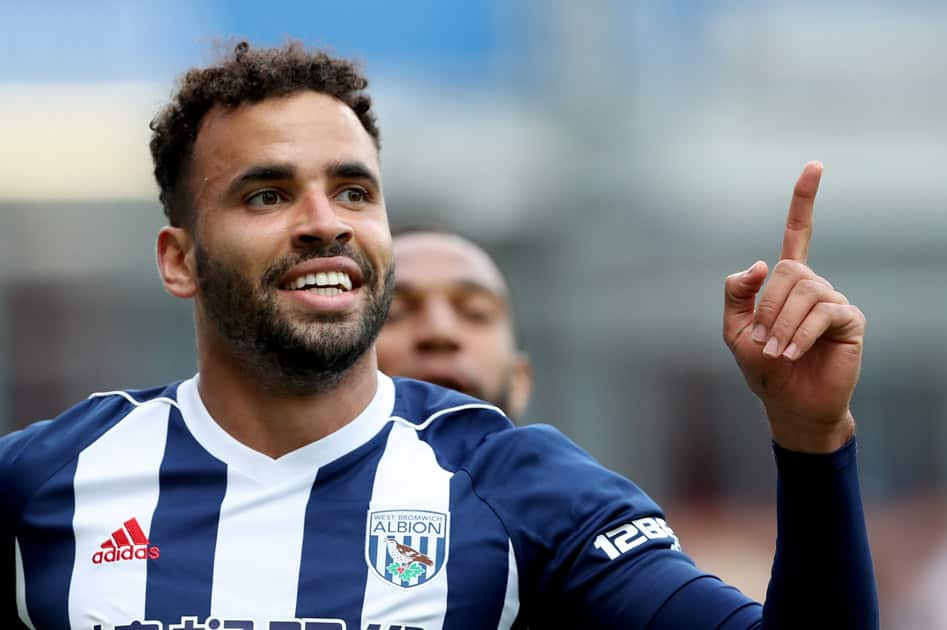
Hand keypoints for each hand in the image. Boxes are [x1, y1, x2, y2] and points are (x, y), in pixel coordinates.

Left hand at [722, 162, 864, 452]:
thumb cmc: (763, 367)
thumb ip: (736, 293)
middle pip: (788, 272)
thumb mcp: (734, 330)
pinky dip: (800, 334)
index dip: (804, 200)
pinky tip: (792, 352)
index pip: (797, 232)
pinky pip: (823, 312)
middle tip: (761, 342)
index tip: (815, 165)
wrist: (790, 405)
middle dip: (767, 307)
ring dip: (781, 325)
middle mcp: (814, 285)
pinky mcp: (850, 321)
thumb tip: (759, 264)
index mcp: (787, 283)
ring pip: (804, 292)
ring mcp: (834, 301)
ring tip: (775, 352)